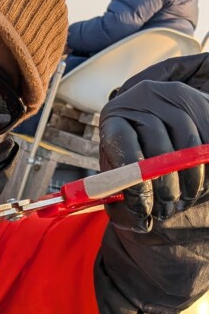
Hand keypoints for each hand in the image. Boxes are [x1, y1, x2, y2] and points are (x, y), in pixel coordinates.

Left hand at [99, 77, 208, 231]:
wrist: (162, 139)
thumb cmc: (136, 167)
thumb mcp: (122, 182)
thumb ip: (124, 201)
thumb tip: (140, 215)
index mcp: (114, 117)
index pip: (122, 144)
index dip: (133, 179)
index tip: (143, 207)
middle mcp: (142, 98)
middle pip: (158, 145)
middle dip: (165, 186)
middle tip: (167, 209)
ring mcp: (175, 97)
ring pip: (189, 145)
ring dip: (190, 180)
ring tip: (184, 200)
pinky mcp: (202, 103)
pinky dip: (207, 168)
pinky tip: (198, 184)